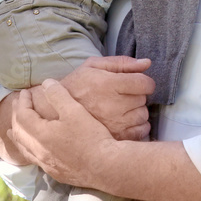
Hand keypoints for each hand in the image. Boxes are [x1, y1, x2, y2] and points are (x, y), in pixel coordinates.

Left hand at [10, 79, 118, 189]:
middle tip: (19, 105)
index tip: (25, 92)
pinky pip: (33, 159)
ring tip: (14, 129)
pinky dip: (27, 148)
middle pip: (18, 132)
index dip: (22, 102)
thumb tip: (46, 83)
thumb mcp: (75, 110)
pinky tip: (34, 148)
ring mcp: (46, 164)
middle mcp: (38, 151)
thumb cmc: (90, 136)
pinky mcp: (55, 172)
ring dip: (18, 135)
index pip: (22, 116)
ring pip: (23, 149)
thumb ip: (58, 95)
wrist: (105, 166)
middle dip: (16, 116)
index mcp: (40, 135)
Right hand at [39, 56, 154, 140]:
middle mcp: (114, 105)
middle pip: (144, 99)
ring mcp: (115, 124)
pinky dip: (137, 126)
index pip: (145, 83)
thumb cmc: (76, 85)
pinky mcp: (115, 138)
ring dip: (137, 111)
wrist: (54, 112)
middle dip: (137, 96)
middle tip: (123, 96)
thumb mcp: (93, 66)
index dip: (144, 82)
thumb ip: (121, 62)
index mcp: (109, 84)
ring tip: (122, 109)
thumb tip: (146, 63)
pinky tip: (125, 121)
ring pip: (143, 115)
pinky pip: (140, 131)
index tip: (137, 83)